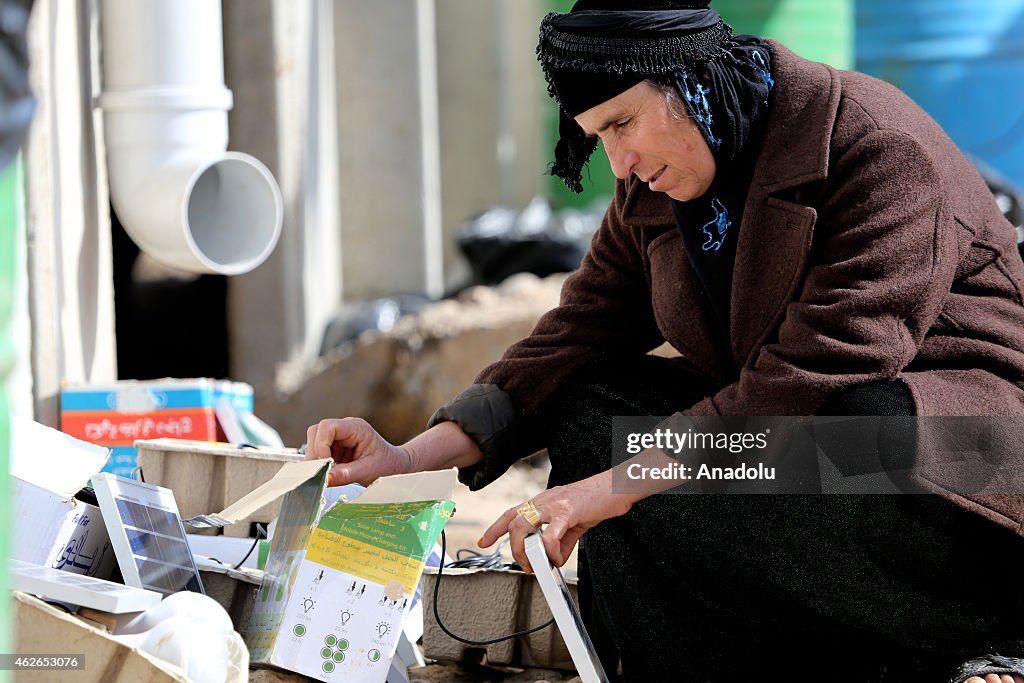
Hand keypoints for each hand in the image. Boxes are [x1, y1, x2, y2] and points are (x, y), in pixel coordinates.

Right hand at [305, 417, 412, 486]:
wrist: (395, 467)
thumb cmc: (387, 465)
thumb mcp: (369, 471)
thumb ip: (347, 474)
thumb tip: (325, 479)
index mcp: (356, 428)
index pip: (328, 427)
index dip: (321, 444)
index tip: (324, 463)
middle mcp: (345, 429)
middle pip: (317, 432)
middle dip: (315, 452)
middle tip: (322, 471)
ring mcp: (339, 438)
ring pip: (314, 442)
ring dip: (316, 459)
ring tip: (328, 473)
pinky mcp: (335, 448)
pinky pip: (318, 453)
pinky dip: (319, 464)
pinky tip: (330, 473)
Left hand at [479, 470, 631, 571]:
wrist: (619, 486)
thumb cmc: (598, 500)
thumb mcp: (574, 522)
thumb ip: (562, 540)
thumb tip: (554, 559)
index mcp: (543, 502)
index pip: (512, 513)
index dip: (495, 528)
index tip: (484, 541)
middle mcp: (544, 501)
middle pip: (513, 523)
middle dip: (514, 549)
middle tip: (526, 565)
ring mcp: (554, 504)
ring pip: (523, 526)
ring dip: (525, 551)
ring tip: (537, 564)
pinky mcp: (568, 511)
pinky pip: (550, 535)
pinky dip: (551, 552)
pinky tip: (559, 558)